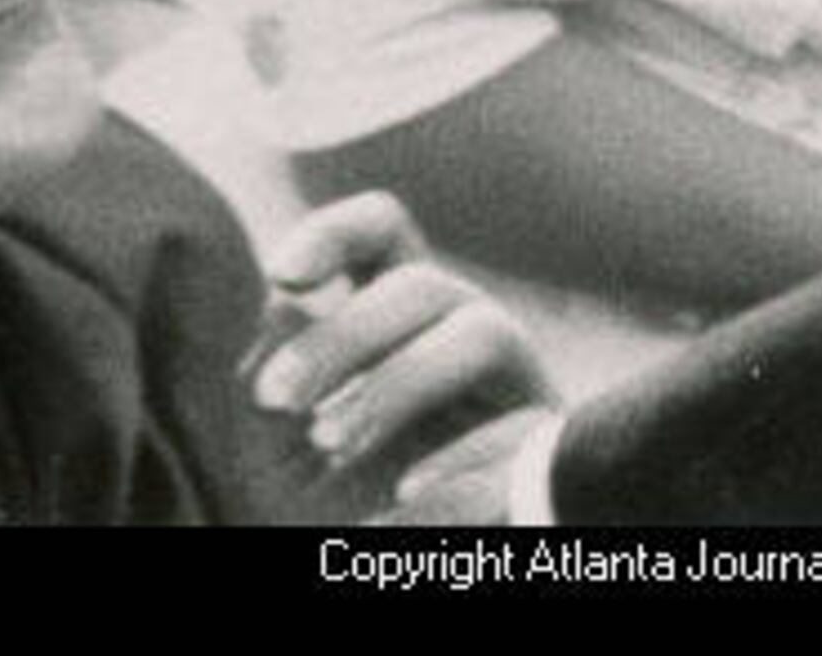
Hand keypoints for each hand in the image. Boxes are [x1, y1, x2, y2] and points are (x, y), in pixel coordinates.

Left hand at [251, 190, 557, 519]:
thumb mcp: (276, 455)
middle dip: (344, 334)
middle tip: (276, 398)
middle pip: (425, 285)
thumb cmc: (328, 518)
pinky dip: (457, 466)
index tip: (283, 274)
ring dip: (400, 381)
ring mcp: (515, 395)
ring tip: (331, 443)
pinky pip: (522, 437)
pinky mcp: (548, 462)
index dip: (337, 233)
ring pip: (485, 333)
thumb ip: (273, 378)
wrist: (382, 587)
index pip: (383, 236)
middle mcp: (461, 340)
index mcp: (396, 325)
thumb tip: (285, 306)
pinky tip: (399, 502)